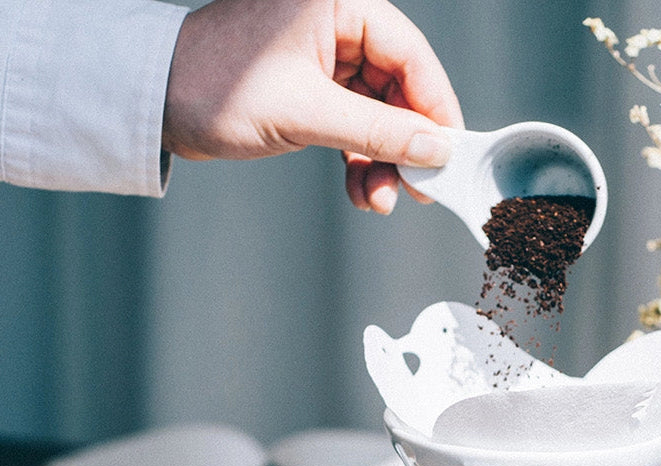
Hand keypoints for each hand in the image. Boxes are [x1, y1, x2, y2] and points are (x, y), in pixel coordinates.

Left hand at [162, 0, 463, 212]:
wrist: (158, 103)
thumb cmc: (215, 87)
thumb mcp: (307, 112)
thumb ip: (379, 130)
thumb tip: (436, 149)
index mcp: (336, 2)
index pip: (410, 53)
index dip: (435, 107)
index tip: (450, 153)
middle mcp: (335, 22)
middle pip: (400, 87)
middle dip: (407, 144)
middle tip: (419, 187)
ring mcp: (326, 57)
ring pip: (380, 113)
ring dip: (384, 161)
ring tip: (379, 199)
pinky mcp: (315, 88)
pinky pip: (356, 126)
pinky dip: (361, 160)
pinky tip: (361, 191)